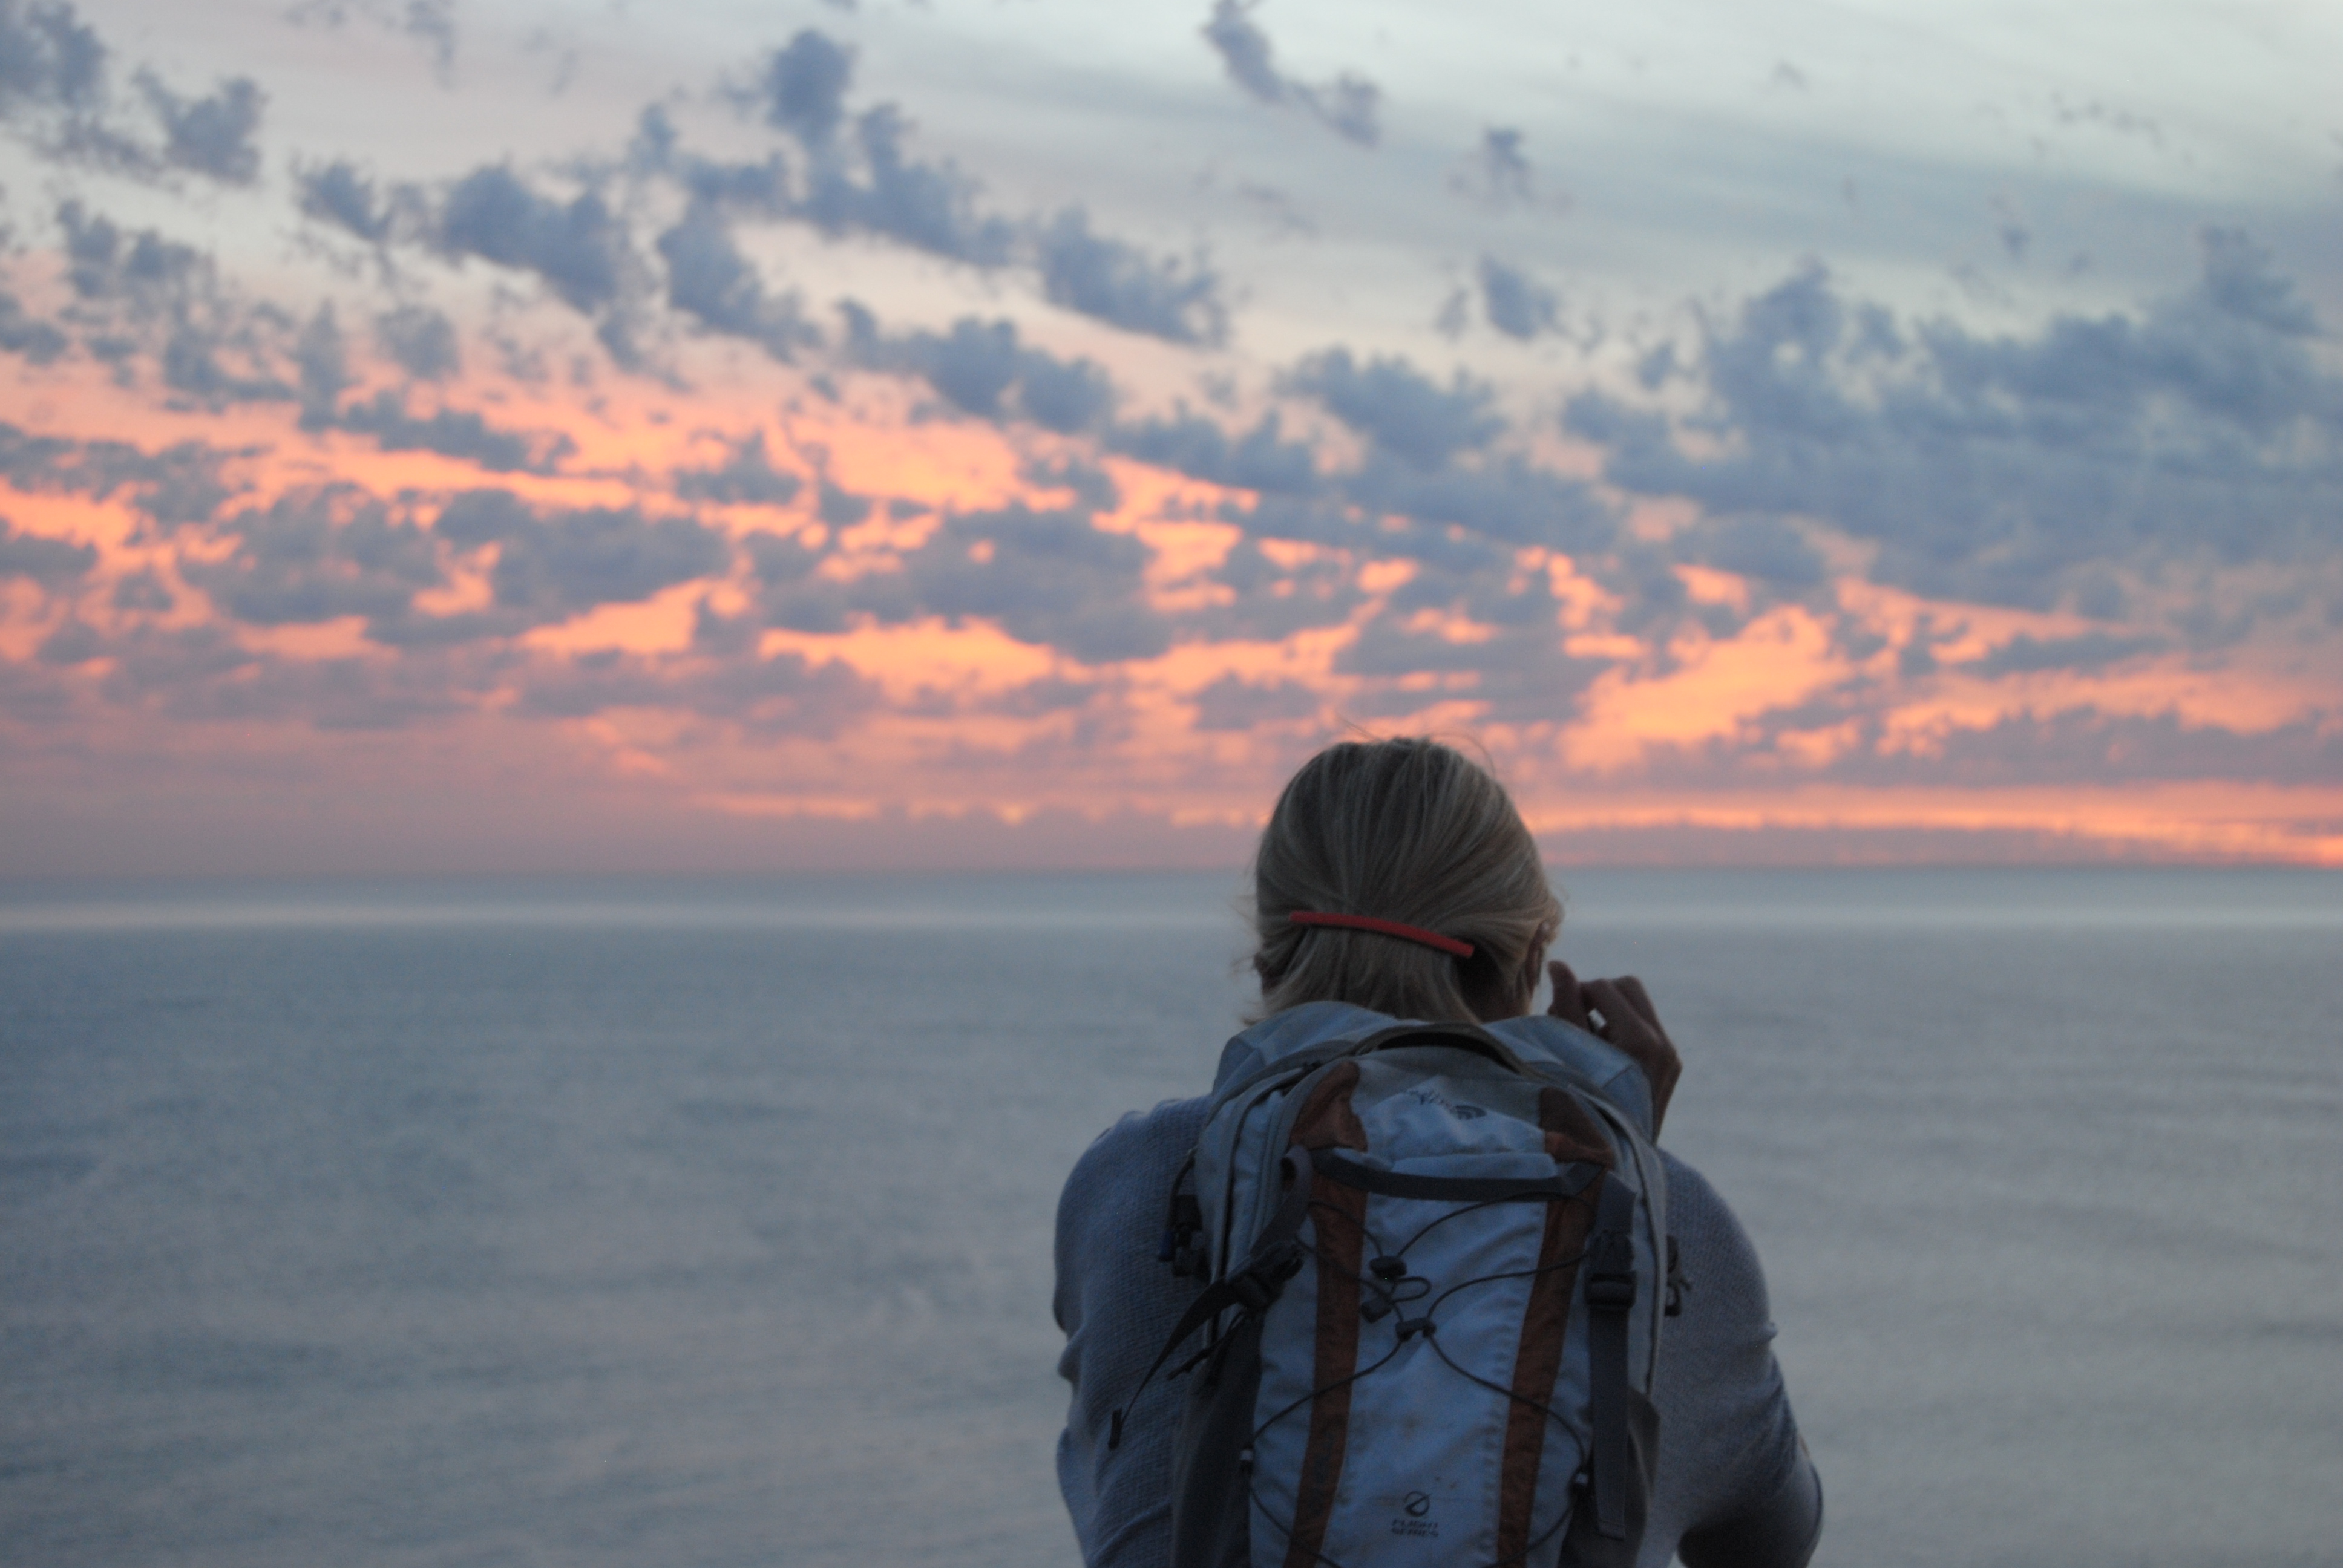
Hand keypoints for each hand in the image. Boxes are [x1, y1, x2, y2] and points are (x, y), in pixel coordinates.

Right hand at [1547, 959, 1680, 1136]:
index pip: (1605, 987)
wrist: (1615, 1161)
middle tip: (1574, 1017)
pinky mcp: (1671, 1065)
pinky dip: (1622, 1030)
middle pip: (1628, 986)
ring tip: (1586, 1042)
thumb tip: (1558, 963)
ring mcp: (1670, 1056)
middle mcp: (1663, 1045)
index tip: (1557, 1014)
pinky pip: (1645, 1028)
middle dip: (1598, 994)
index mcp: (1640, 1042)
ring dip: (1610, 1011)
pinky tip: (1603, 1057)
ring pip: (1637, 1005)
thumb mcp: (1569, 1055)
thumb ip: (1566, 1007)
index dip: (1577, 993)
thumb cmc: (1583, 1107)